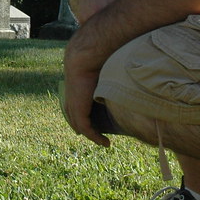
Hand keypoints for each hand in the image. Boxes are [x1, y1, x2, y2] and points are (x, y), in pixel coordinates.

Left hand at [62, 24, 111, 146]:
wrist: (84, 57)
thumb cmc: (95, 57)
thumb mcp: (104, 66)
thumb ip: (112, 68)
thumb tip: (128, 59)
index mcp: (75, 87)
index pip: (76, 105)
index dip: (84, 114)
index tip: (95, 122)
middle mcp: (71, 97)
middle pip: (76, 117)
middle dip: (87, 127)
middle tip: (99, 136)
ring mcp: (73, 104)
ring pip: (81, 124)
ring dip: (93, 134)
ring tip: (104, 141)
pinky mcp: (78, 111)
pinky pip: (86, 128)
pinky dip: (95, 137)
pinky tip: (105, 143)